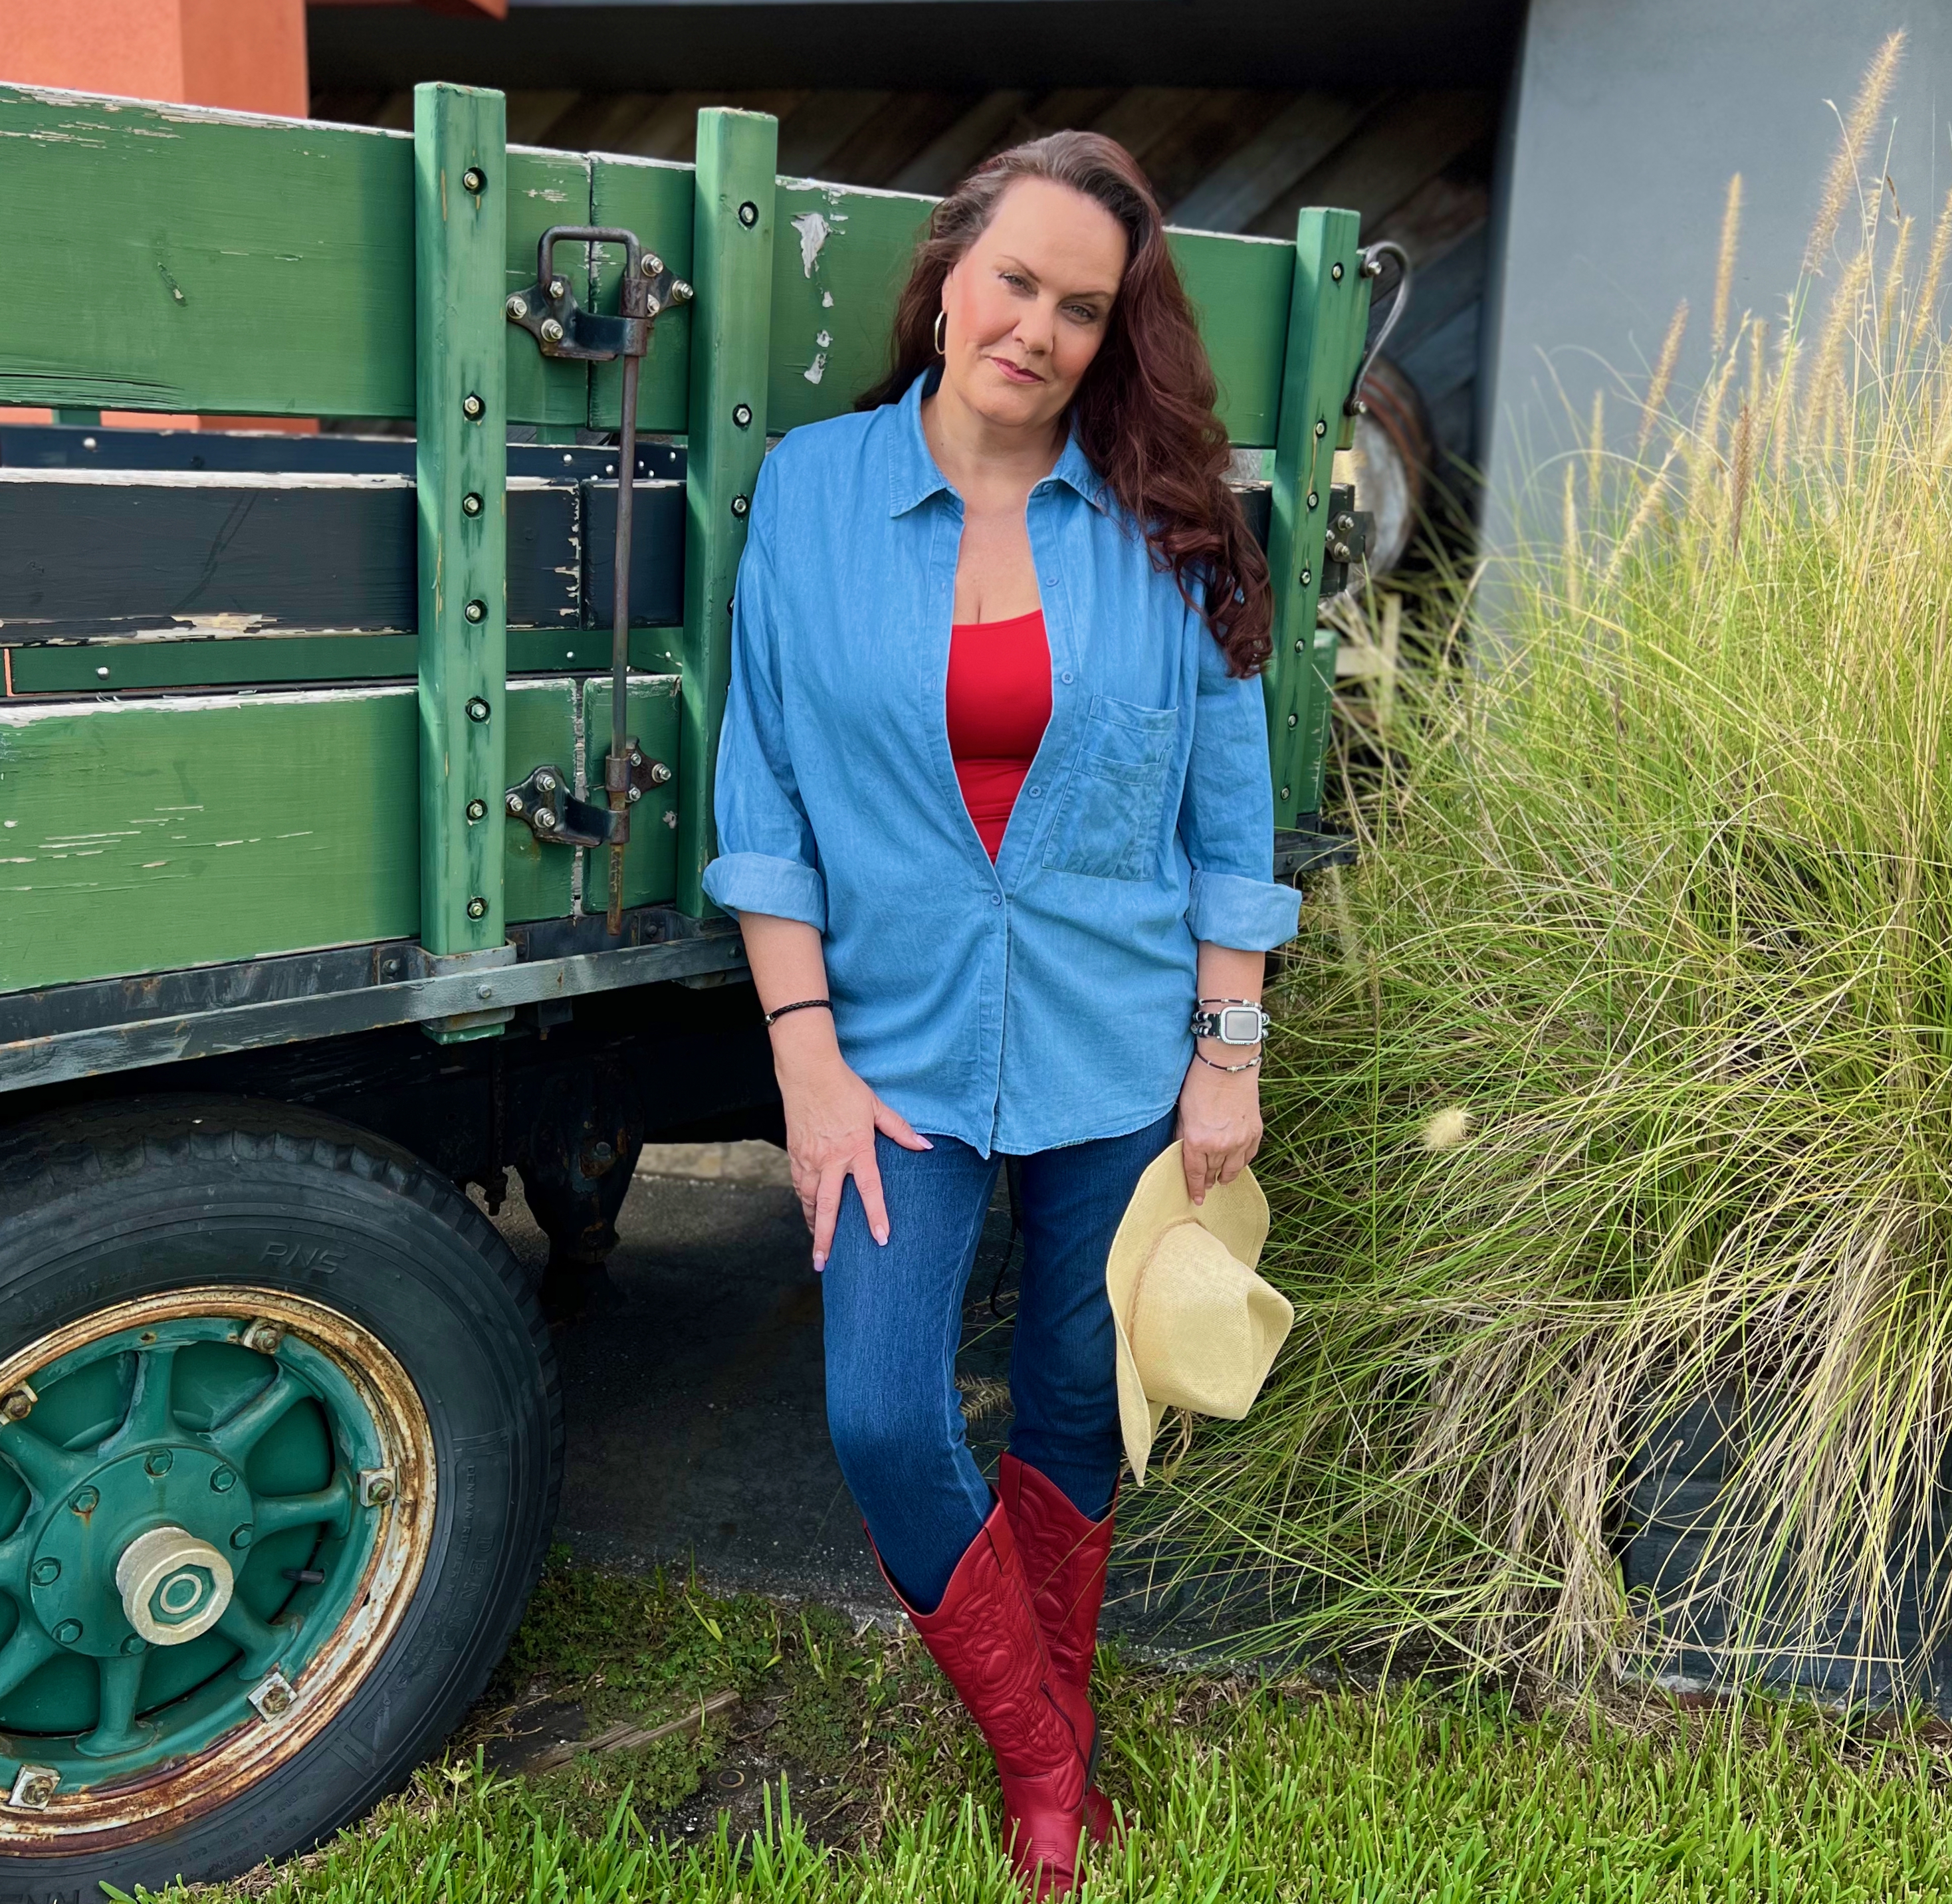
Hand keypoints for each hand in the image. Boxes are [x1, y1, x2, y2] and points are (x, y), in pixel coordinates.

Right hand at [774, 1031, 930, 1269]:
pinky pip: (799, 1185)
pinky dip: (804, 1201)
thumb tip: (924, 1146)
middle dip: (825, 1238)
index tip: (881, 1238)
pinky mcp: (794, 1153)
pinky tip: (808, 1211)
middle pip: (828, 1207)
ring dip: (813, 1224)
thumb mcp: (876, 1107)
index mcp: (855, 1148)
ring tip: (818, 1245)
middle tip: (823, 1263)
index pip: (869, 1189)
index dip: (876, 1215)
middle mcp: (830, 1159)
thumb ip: (900, 1130)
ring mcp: (809, 1158)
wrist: (808, 1072)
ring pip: (809, 1199)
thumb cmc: (844, 1088)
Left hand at [1176, 1046, 1262, 1203]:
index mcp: (1198, 1141)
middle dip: (1208, 1181)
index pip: (1195, 1173)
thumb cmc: (1199, 1084)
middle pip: (1213, 1172)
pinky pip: (1249, 1156)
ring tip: (1221, 1179)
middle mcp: (1220, 1146)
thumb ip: (1183, 1136)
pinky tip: (1237, 1163)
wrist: (1227, 1065)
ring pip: (1233, 1169)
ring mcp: (1240, 1140)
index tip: (1196, 1199)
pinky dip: (1242, 1162)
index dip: (1195, 1188)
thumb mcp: (1183, 1113)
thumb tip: (1182, 1153)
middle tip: (1206, 1186)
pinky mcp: (1255, 1132)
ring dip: (1226, 1176)